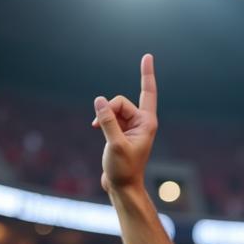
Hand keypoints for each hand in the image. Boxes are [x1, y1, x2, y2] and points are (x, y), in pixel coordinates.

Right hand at [92, 54, 158, 194]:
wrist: (122, 187)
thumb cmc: (123, 169)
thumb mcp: (115, 144)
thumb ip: (107, 121)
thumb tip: (99, 100)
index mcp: (147, 123)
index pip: (148, 92)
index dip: (146, 74)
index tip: (147, 56)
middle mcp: (141, 122)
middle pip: (120, 101)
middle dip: (107, 110)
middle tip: (98, 127)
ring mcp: (131, 126)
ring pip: (112, 109)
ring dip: (102, 117)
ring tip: (97, 131)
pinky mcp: (121, 131)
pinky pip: (108, 117)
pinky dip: (100, 121)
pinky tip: (95, 130)